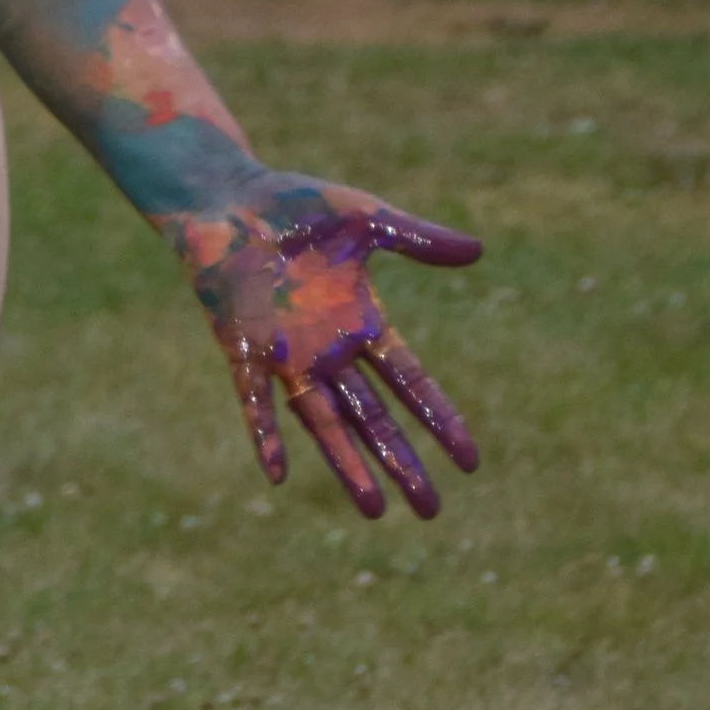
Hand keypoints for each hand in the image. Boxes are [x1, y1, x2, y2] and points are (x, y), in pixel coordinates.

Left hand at [177, 170, 481, 518]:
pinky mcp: (244, 348)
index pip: (410, 381)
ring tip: (375, 512)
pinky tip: (276, 472)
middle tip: (432, 511)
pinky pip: (256, 400)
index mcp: (360, 321)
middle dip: (403, 462)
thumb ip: (419, 238)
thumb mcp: (366, 220)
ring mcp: (286, 354)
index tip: (470, 461)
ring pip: (324, 422)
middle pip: (374, 418)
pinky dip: (265, 434)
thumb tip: (480, 251)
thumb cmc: (295, 206)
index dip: (440, 419)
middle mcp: (328, 349)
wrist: (229, 196)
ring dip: (347, 464)